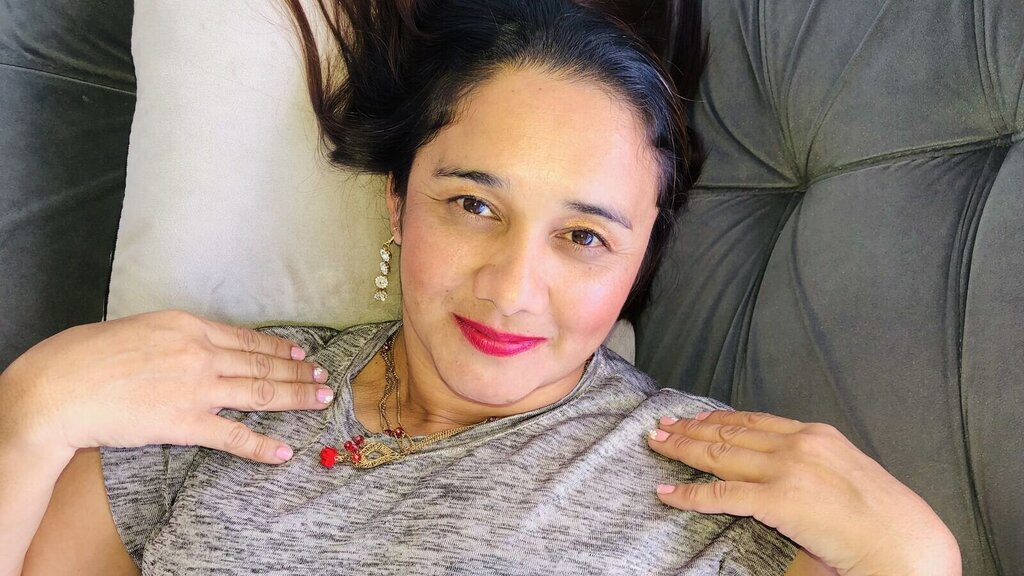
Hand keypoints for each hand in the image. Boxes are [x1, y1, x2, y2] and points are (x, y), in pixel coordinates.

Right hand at [0, 310, 332, 463]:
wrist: (60, 386)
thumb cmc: (86, 355)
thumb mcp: (138, 329)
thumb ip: (172, 338)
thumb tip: (188, 343)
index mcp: (188, 326)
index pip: (246, 339)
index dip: (277, 348)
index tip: (300, 352)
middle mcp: (201, 354)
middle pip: (261, 365)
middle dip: (297, 372)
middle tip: (325, 377)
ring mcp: (197, 388)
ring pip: (259, 393)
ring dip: (294, 397)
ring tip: (321, 399)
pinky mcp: (185, 423)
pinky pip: (233, 436)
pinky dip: (261, 446)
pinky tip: (283, 451)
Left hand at [647, 411, 960, 575]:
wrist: (906, 540)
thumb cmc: (885, 516)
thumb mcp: (847, 472)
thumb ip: (814, 466)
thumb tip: (786, 479)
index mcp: (816, 434)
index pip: (753, 421)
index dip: (718, 418)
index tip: (696, 418)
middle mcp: (797, 444)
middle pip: (729, 433)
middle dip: (691, 429)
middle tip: (662, 425)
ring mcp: (786, 470)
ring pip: (719, 455)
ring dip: (682, 449)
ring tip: (657, 444)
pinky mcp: (777, 501)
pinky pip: (722, 495)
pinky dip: (689, 493)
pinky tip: (667, 491)